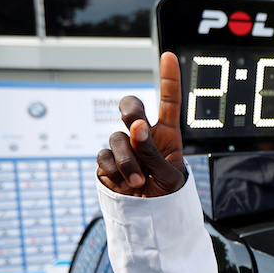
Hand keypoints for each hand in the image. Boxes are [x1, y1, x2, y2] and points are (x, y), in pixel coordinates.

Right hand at [97, 52, 186, 196]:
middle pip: (131, 108)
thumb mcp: (169, 175)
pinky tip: (125, 184)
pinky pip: (103, 158)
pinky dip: (114, 171)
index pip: (168, 102)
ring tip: (138, 182)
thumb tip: (136, 127)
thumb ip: (154, 151)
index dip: (169, 78)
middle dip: (131, 110)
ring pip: (117, 139)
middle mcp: (144, 137)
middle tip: (136, 123)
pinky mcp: (106, 162)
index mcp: (167, 135)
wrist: (150, 216)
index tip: (169, 56)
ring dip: (128, 161)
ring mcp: (124, 148)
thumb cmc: (167, 194)